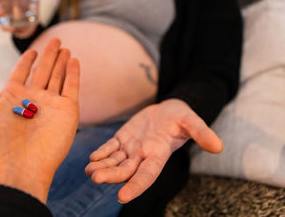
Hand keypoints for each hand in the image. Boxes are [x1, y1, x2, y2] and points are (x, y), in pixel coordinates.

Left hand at [0, 39, 79, 203]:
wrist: (9, 170)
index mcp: (10, 99)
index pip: (21, 74)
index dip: (27, 61)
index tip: (32, 50)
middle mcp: (32, 101)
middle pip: (43, 72)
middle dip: (49, 56)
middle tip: (55, 40)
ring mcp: (51, 107)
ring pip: (58, 77)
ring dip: (62, 62)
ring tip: (64, 46)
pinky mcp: (67, 112)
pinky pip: (72, 88)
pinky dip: (74, 74)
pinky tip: (74, 60)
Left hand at [85, 99, 222, 202]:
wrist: (169, 111)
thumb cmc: (182, 117)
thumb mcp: (192, 121)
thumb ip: (201, 133)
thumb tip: (218, 146)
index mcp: (158, 154)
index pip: (147, 175)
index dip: (136, 186)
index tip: (123, 196)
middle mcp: (143, 155)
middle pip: (125, 170)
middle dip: (111, 175)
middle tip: (95, 178)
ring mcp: (131, 148)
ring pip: (115, 161)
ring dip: (102, 167)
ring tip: (89, 171)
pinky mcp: (123, 138)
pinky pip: (110, 148)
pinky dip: (101, 153)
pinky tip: (92, 158)